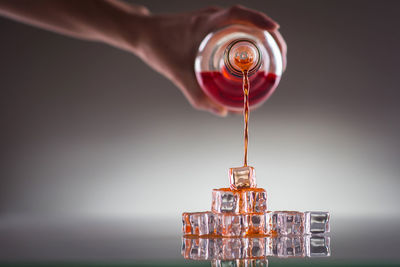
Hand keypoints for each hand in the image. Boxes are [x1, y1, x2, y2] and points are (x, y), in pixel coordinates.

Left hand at [125, 5, 286, 115]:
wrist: (142, 34)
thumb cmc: (157, 48)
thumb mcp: (177, 74)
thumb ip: (198, 95)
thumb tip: (223, 111)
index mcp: (206, 22)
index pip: (239, 13)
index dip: (260, 20)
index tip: (275, 31)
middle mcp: (213, 17)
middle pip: (251, 21)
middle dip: (271, 39)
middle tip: (280, 62)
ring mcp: (213, 21)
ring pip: (246, 26)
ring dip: (263, 40)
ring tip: (273, 62)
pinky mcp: (211, 26)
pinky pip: (237, 31)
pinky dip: (250, 42)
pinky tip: (252, 59)